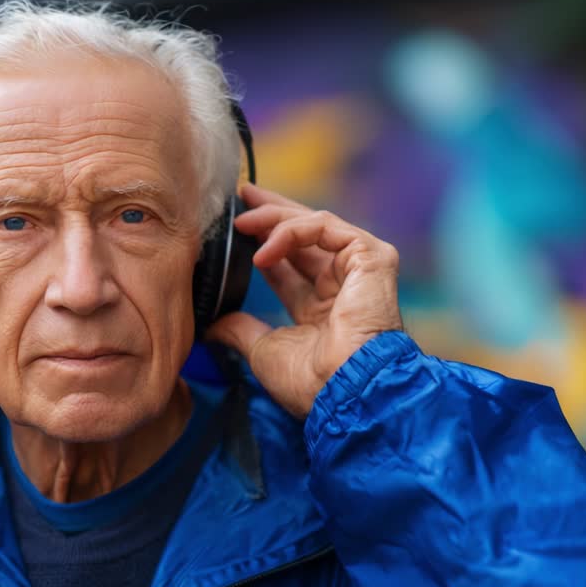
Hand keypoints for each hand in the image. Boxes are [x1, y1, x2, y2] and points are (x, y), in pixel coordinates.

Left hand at [207, 185, 402, 417]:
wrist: (346, 389)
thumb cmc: (311, 382)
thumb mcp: (264, 351)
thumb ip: (241, 331)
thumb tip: (213, 327)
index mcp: (322, 309)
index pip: (290, 265)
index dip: (265, 243)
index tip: (238, 227)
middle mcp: (343, 285)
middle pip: (304, 236)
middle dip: (271, 215)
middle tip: (241, 197)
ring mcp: (361, 269)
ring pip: (313, 225)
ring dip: (274, 218)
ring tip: (242, 222)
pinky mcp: (372, 256)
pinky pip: (325, 226)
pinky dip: (291, 232)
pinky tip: (264, 251)